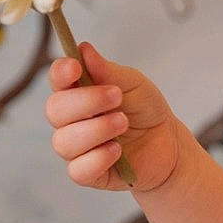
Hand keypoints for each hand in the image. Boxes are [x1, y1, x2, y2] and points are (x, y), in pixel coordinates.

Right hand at [45, 40, 179, 194]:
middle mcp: (70, 120)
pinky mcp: (88, 173)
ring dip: (96, 129)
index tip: (75, 67)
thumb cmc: (145, 110)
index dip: (61, 73)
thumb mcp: (133, 84)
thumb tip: (84, 49)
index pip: (57, 80)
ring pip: (64, 141)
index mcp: (78, 92)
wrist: (168, 143)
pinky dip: (98, 158)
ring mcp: (76, 148)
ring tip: (123, 123)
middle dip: (86, 102)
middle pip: (54, 110)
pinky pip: (78, 170)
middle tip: (117, 97)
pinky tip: (118, 151)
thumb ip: (108, 70)